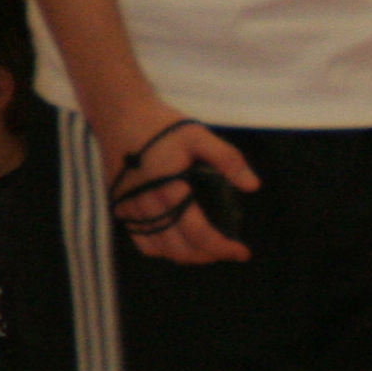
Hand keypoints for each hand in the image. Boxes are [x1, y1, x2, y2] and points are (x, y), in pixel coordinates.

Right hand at [102, 106, 259, 264]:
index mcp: (169, 191)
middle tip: (228, 250)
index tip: (242, 252)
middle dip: (208, 255)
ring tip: (207, 249)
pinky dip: (161, 250)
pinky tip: (176, 243)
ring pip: (161, 250)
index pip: (199, 235)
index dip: (222, 248)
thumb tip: (253, 186)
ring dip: (187, 256)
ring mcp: (130, 210)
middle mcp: (147, 207)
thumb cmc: (161, 126)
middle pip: (180, 249)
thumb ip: (227, 160)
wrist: (119, 114)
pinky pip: (140, 240)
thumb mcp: (199, 135)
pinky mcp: (120, 207)